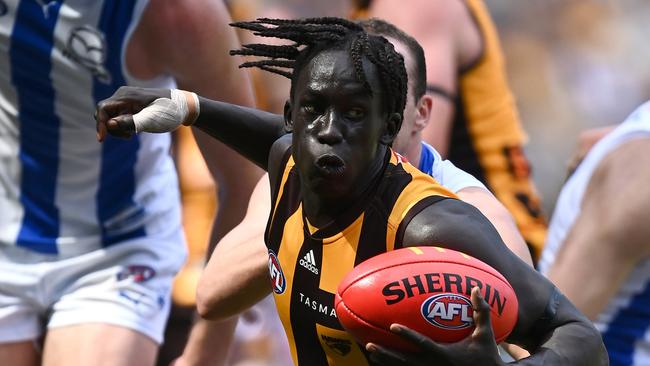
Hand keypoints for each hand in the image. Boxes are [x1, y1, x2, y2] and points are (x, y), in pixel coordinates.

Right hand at [95, 86, 169, 140]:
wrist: (181, 107)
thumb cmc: (168, 112)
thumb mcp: (150, 120)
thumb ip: (130, 122)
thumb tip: (109, 124)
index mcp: (126, 96)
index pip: (103, 108)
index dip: (100, 124)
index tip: (101, 139)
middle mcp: (123, 96)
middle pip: (105, 114)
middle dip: (112, 128)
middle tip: (129, 136)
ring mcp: (125, 101)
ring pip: (111, 118)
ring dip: (118, 129)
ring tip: (134, 133)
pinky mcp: (129, 106)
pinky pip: (118, 118)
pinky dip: (123, 126)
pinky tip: (135, 130)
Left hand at [366, 287, 504, 365]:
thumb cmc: (487, 355)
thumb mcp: (485, 334)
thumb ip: (481, 311)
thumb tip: (477, 288)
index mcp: (444, 354)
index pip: (421, 344)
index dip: (407, 335)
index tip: (392, 326)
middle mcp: (434, 365)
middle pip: (405, 361)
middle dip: (387, 353)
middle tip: (370, 344)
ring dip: (386, 361)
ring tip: (370, 351)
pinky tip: (382, 361)